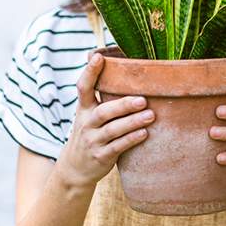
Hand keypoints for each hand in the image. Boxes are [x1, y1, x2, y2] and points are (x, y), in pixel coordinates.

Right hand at [56, 53, 154, 187]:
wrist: (75, 169)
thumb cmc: (91, 134)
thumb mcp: (90, 116)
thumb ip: (106, 100)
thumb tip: (134, 77)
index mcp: (84, 109)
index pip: (83, 87)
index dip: (90, 72)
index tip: (98, 57)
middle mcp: (86, 123)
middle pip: (104, 111)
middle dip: (123, 105)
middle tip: (143, 99)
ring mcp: (92, 140)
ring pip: (113, 130)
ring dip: (132, 122)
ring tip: (150, 115)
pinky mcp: (100, 156)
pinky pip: (117, 147)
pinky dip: (131, 140)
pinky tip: (144, 133)